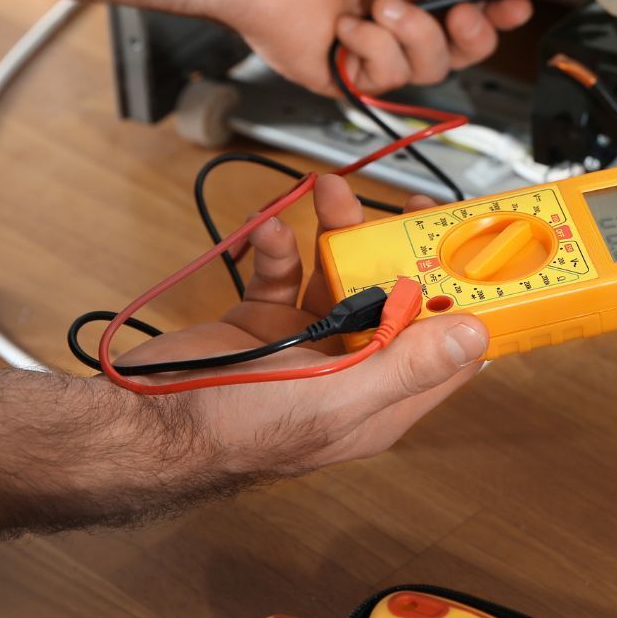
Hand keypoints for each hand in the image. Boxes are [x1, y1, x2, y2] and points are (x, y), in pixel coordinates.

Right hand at [114, 174, 488, 476]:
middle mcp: (351, 369)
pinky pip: (285, 272)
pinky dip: (279, 247)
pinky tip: (268, 232)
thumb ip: (405, 366)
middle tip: (406, 203)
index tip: (475, 252)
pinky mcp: (266, 320)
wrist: (140, 422)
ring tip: (329, 190)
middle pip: (395, 300)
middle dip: (399, 249)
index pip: (445, 351)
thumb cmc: (235, 427)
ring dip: (337, 232)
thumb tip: (476, 336)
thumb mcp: (332, 399)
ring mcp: (307, 342)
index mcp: (380, 398)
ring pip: (341, 275)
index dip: (466, 303)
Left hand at [226, 0, 532, 95]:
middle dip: (473, 31)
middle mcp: (403, 13)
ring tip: (379, 5)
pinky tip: (346, 25)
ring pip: (432, 65)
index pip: (477, 2)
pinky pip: (390, 78)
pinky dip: (371, 48)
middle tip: (461, 12)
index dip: (501, 8)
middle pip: (465, 45)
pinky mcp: (352, 75)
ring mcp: (377, 46)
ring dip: (412, 33)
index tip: (516, 4)